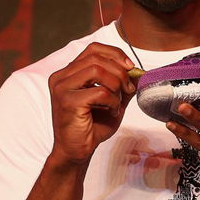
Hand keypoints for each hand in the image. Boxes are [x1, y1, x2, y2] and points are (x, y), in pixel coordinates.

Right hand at [48, 42, 136, 165]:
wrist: (77, 150)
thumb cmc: (92, 126)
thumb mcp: (112, 100)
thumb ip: (121, 84)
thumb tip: (137, 72)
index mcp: (68, 73)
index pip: (93, 49)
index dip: (115, 54)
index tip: (130, 66)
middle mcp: (61, 77)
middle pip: (97, 58)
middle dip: (120, 71)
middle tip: (129, 88)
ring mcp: (62, 88)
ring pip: (97, 70)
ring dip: (116, 85)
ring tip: (118, 101)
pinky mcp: (67, 102)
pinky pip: (99, 92)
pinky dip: (112, 101)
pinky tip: (111, 112)